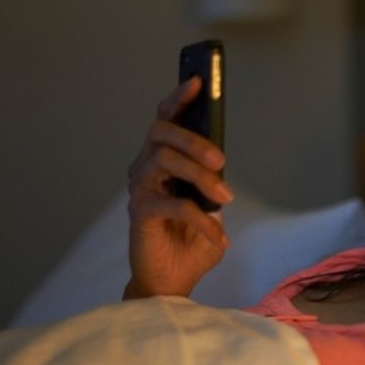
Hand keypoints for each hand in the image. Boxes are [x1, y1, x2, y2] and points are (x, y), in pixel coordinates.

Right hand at [124, 77, 232, 298]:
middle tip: (220, 160)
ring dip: (200, 176)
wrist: (172, 282)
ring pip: (165, 161)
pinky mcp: (140, 214)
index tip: (197, 82)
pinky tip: (219, 235)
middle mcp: (145, 169)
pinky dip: (201, 219)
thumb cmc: (189, 240)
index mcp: (161, 161)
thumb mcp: (209, 204)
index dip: (178, 99)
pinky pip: (172, 203)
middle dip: (194, 140)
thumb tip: (220, 158)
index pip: (164, 120)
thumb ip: (211, 178)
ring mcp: (140, 190)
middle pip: (161, 133)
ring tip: (224, 197)